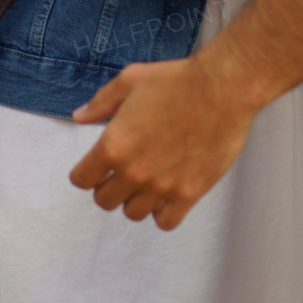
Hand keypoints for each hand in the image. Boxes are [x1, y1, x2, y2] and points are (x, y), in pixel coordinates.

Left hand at [70, 51, 251, 229]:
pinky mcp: (188, 194)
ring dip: (135, 199)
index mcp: (113, 145)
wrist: (222, 88)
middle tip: (123, 170)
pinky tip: (168, 192)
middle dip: (109, 186)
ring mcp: (161, 186)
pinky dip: (163, 212)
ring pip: (133, 213)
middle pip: (104, 201)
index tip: (96, 166)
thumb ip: (101, 102)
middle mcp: (133, 171)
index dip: (86, 171)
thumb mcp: (130, 80)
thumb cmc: (177, 80)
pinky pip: (165, 222)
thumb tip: (79, 116)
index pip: (81, 180)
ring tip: (147, 180)